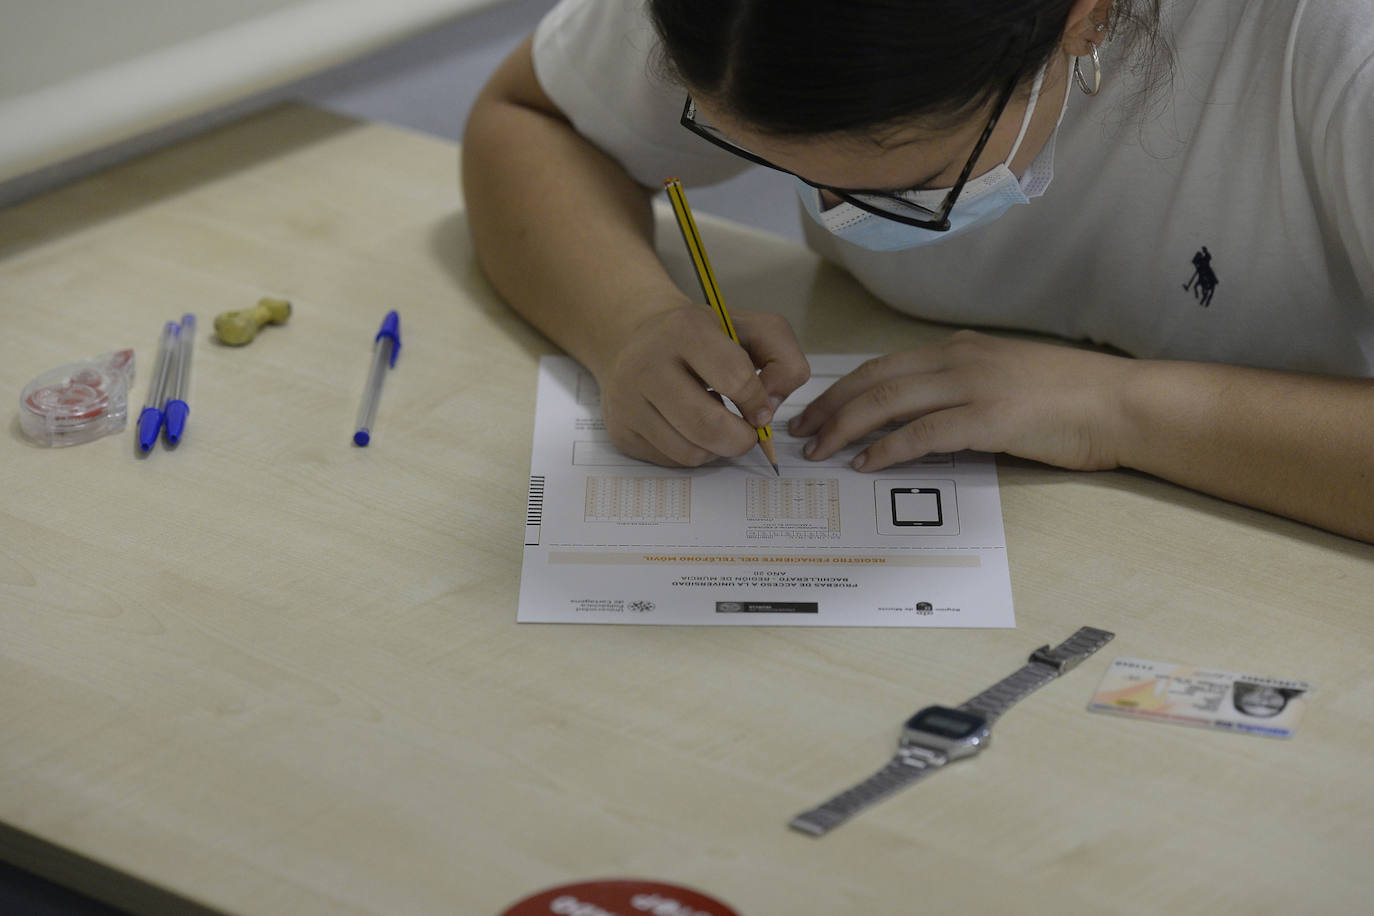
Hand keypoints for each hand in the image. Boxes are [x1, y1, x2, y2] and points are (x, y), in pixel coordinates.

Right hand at [595, 304, 809, 465]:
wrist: (637, 340)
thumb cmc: (703, 339)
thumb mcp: (749, 329)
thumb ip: (782, 357)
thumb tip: (771, 406)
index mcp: (684, 328)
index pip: (735, 378)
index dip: (758, 402)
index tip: (761, 408)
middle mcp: (646, 362)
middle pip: (707, 426)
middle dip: (741, 439)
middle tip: (747, 433)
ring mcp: (627, 400)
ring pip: (689, 452)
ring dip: (717, 449)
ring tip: (715, 423)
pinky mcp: (621, 430)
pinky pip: (671, 460)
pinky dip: (693, 452)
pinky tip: (690, 428)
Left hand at [789, 330, 1133, 471]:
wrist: (1122, 404)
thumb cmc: (1071, 400)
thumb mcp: (1005, 381)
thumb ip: (962, 391)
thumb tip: (921, 419)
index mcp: (961, 349)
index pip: (884, 365)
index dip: (843, 388)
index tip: (815, 410)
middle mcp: (960, 359)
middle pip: (874, 379)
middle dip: (829, 406)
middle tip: (800, 431)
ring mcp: (974, 386)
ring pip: (888, 401)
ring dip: (846, 428)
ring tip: (819, 450)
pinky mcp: (989, 418)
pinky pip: (923, 433)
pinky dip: (888, 449)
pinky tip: (865, 464)